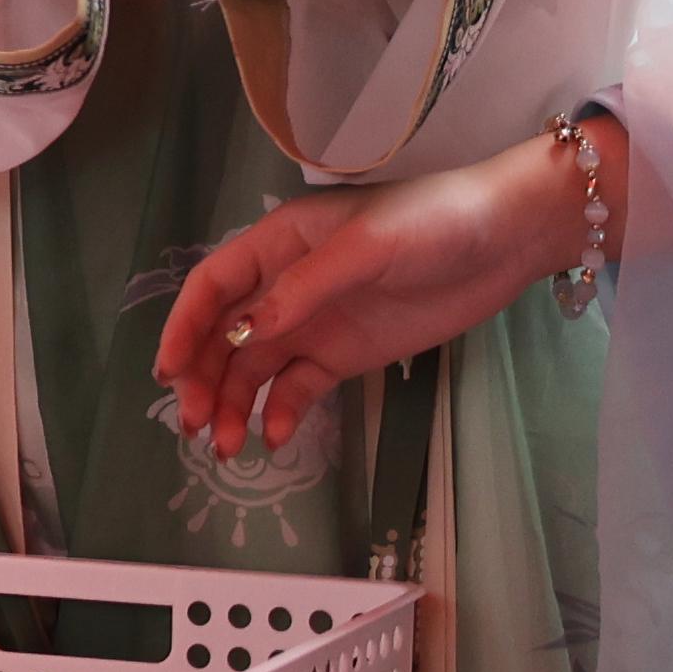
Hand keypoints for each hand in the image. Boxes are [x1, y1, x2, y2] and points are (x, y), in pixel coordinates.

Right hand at [152, 127, 599, 458]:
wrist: (505, 239)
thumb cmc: (431, 222)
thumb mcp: (366, 246)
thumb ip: (304, 289)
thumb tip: (246, 334)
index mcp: (280, 244)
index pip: (214, 286)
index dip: (184, 326)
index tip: (167, 372)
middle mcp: (287, 285)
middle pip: (225, 336)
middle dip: (202, 379)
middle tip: (193, 425)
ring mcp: (317, 323)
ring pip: (255, 368)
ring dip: (234, 405)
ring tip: (226, 448)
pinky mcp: (347, 354)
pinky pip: (300, 387)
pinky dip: (281, 412)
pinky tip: (275, 438)